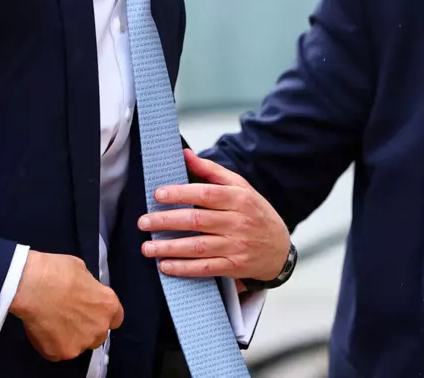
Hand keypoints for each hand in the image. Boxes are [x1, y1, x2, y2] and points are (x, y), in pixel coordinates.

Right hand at [9, 250, 123, 361]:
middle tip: (69, 318)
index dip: (102, 316)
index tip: (92, 313)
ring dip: (70, 338)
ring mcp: (80, 343)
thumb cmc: (57, 272)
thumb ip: (89, 289)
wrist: (33, 287)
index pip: (115, 319)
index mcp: (108, 306)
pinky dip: (50, 344)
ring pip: (78, 345)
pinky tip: (42, 330)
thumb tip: (84, 293)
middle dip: (87, 329)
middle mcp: (99, 328)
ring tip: (52, 324)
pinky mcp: (60, 353)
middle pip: (98, 335)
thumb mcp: (82, 272)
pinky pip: (57, 351)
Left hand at [138, 149, 289, 281]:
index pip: (205, 194)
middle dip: (167, 221)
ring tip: (147, 246)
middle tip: (143, 222)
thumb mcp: (241, 187)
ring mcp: (236, 246)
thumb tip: (185, 155)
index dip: (180, 194)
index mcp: (239, 198)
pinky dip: (183, 268)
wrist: (279, 249)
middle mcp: (238, 222)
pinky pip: (205, 268)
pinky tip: (165, 265)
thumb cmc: (255, 213)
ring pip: (198, 247)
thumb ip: (211, 171)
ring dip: (170, 247)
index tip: (158, 194)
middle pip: (197, 220)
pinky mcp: (234, 266)